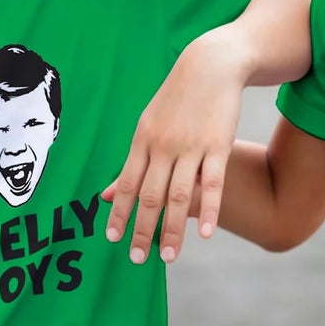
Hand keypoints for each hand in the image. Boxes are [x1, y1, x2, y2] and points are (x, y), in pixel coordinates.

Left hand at [103, 31, 247, 263]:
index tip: (112, 239)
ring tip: (169, 257)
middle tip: (138, 260)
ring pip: (180, 195)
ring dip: (173, 228)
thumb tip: (106, 194)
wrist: (210, 65)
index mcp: (143, 141)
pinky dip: (209, 209)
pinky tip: (206, 232)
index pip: (128, 184)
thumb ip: (131, 163)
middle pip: (151, 195)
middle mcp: (163, 146)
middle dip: (143, 230)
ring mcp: (192, 146)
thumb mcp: (147, 126)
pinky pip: (213, 183)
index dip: (119, 212)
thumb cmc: (176, 100)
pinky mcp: (218, 145)